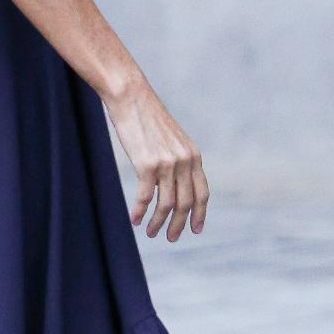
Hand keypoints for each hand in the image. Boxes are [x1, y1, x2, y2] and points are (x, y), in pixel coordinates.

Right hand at [103, 74, 208, 241]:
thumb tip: (176, 182)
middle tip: (170, 238)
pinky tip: (135, 219)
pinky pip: (146, 197)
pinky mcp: (147, 165)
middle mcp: (184, 161)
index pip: (202, 193)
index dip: (200, 214)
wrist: (131, 96)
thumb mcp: (171, 137)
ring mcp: (167, 164)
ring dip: (159, 223)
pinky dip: (141, 212)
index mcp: (193, 155)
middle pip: (186, 204)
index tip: (196, 229)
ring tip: (151, 233)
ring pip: (167, 205)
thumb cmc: (147, 115)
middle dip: (179, 224)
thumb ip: (178, 158)